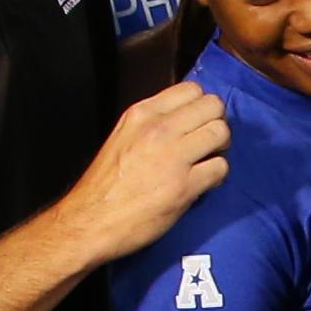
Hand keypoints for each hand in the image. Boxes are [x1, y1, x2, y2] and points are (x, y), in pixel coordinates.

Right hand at [60, 82, 228, 268]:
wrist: (90, 221)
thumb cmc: (104, 185)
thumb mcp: (123, 137)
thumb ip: (151, 124)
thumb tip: (184, 121)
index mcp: (142, 114)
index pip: (191, 89)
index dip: (202, 106)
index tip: (198, 121)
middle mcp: (158, 129)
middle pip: (213, 106)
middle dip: (216, 122)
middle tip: (209, 141)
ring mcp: (173, 156)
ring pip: (221, 132)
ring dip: (220, 148)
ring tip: (208, 160)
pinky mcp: (184, 185)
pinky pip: (220, 167)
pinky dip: (218, 175)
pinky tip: (204, 182)